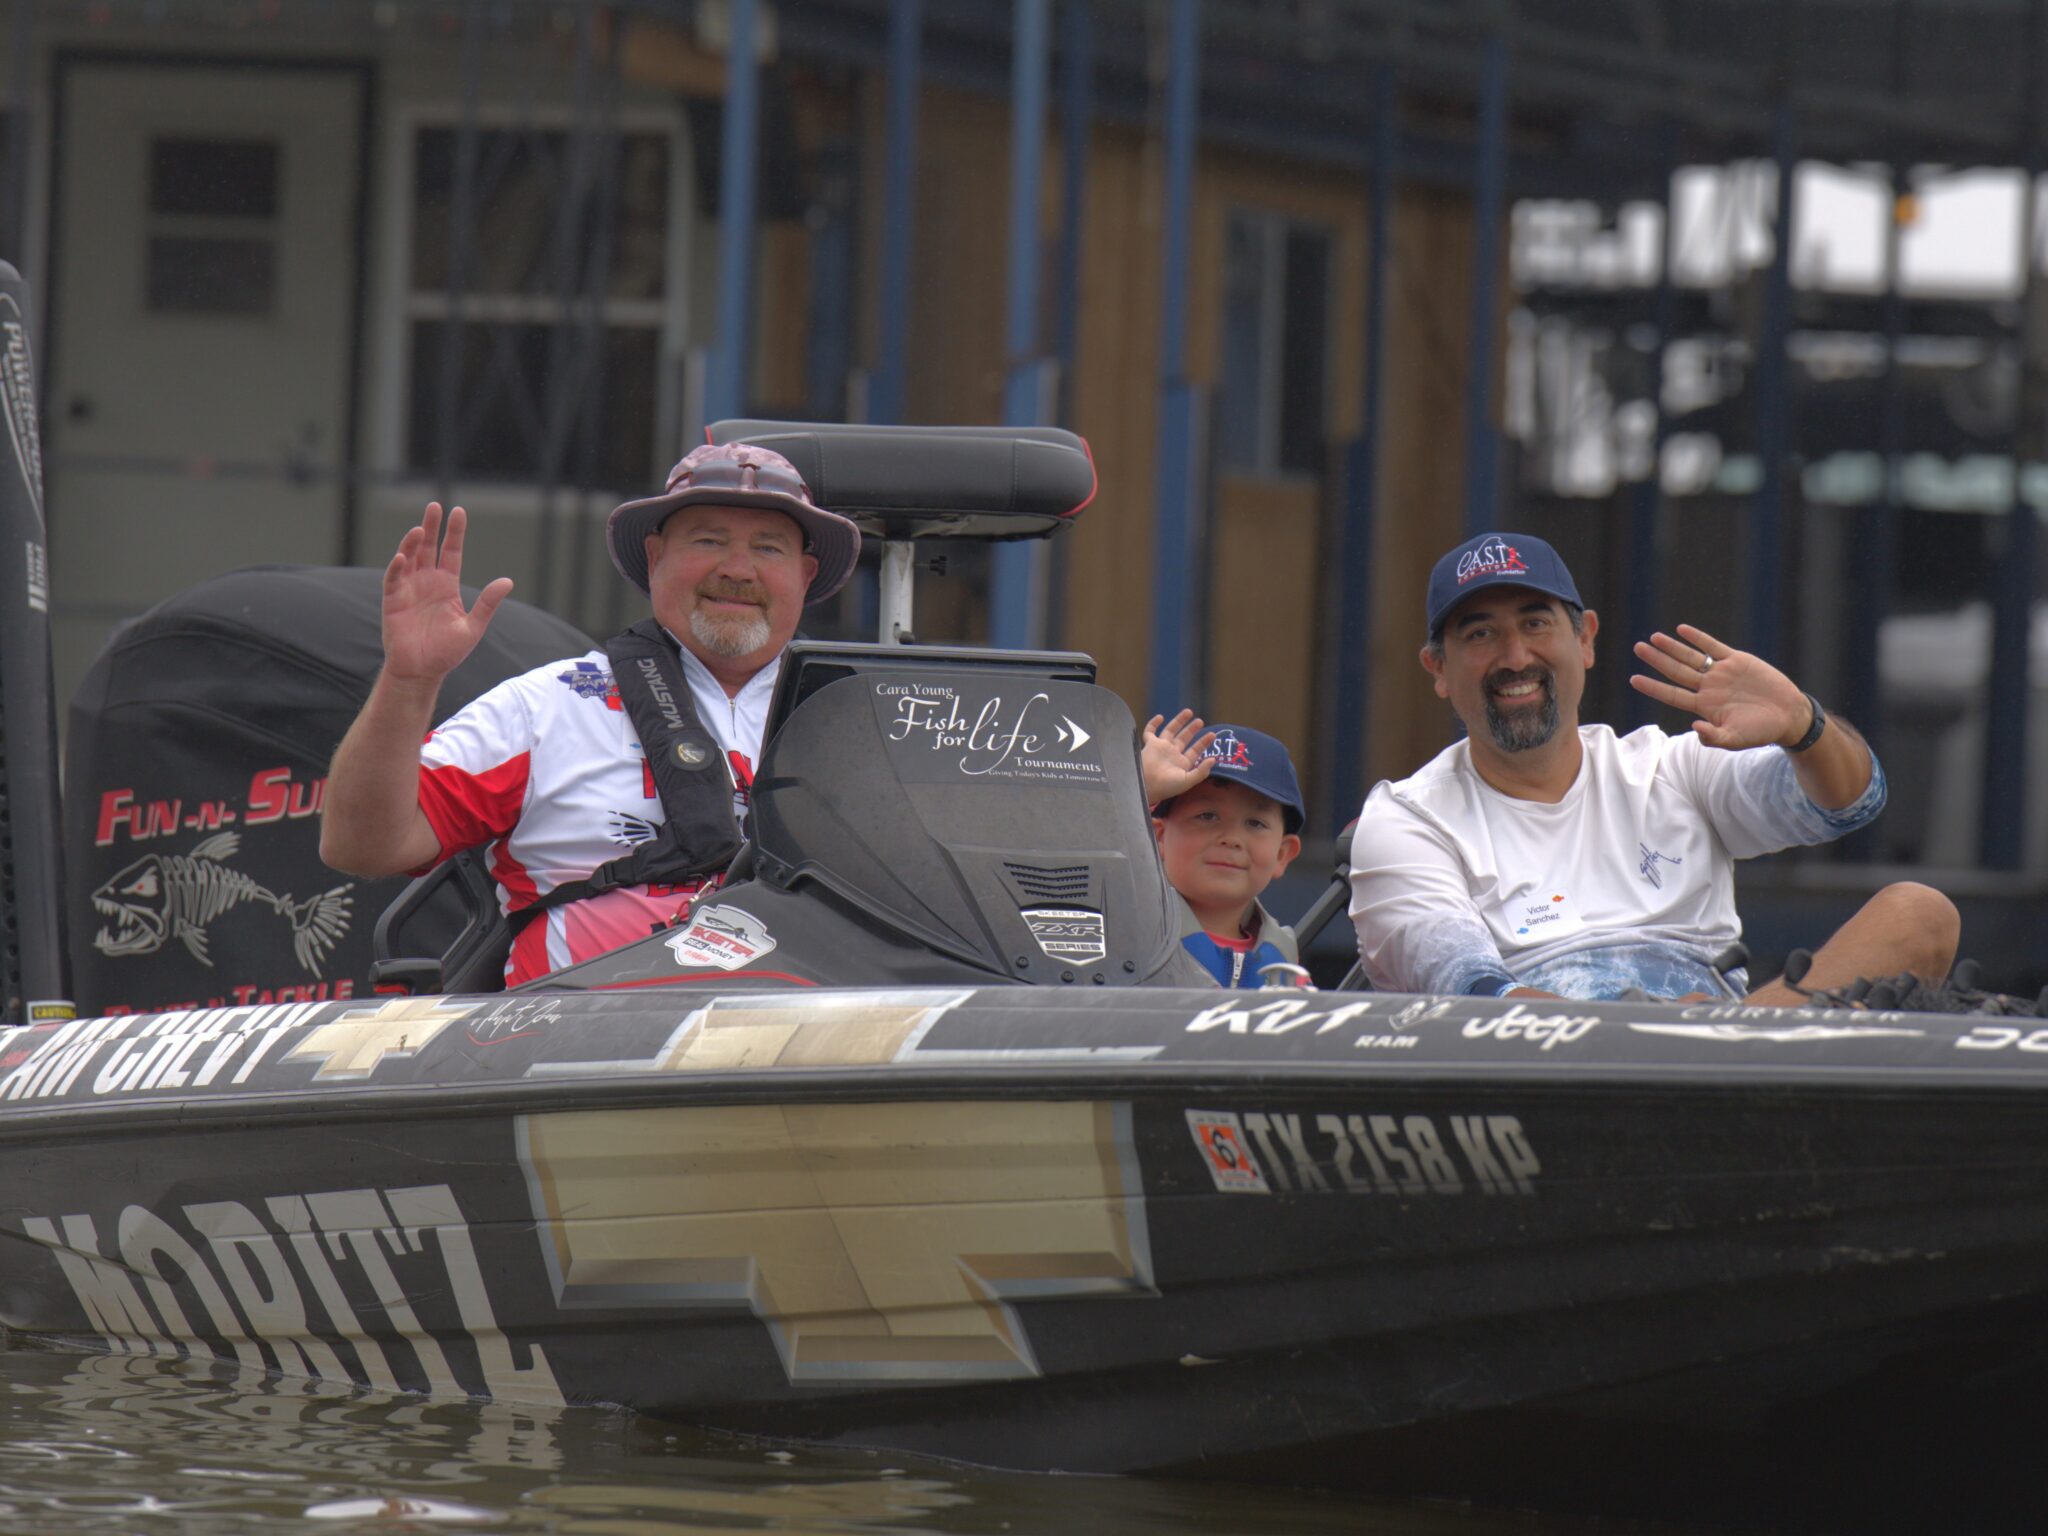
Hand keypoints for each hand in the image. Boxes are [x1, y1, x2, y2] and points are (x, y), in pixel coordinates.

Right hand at [381, 503, 513, 685]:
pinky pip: (393, 578)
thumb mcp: (473, 626)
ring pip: (410, 558)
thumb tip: (508, 581)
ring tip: (420, 528)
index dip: (455, 533)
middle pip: (429, 548)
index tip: (458, 511)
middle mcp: (427, 582)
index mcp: (447, 586)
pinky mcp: (393, 600)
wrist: (422, 671)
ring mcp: (409, 589)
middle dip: (431, 527)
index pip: (451, 552)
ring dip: (412, 542)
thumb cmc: (447, 652)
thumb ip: (487, 603)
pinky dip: (397, 567)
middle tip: (435, 506)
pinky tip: (403, 556)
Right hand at [1141, 710, 1216, 804]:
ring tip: (1189, 712)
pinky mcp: (1150, 745)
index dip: (1204, 742)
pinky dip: (1153, 724)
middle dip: (1192, 729)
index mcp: (1182, 763)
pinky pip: (1150, 732)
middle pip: (1184, 738)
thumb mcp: (1188, 780)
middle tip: (1200, 721)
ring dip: (1179, 721)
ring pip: (1170, 731)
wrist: (1147, 786)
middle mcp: (1172, 754)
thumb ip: (1201, 771)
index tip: (1212, 734)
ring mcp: (1161, 748)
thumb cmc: (1167, 786)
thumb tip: (1213, 759)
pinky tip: (1160, 717)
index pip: (1195, 750)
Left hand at [1629, 624, 1813, 750]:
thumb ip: (1713, 738)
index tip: (1634, 680)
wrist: (1788, 715)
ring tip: (1654, 637)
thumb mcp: (1735, 740)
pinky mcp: (1737, 660)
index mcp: (1704, 706)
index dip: (1653, 687)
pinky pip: (1713, 647)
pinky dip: (1698, 638)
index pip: (1672, 694)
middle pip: (1676, 671)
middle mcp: (1708, 687)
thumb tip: (1694, 728)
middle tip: (1637, 648)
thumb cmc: (1760, 732)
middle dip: (1656, 660)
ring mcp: (1721, 673)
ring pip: (1691, 657)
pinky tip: (1682, 630)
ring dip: (1672, 647)